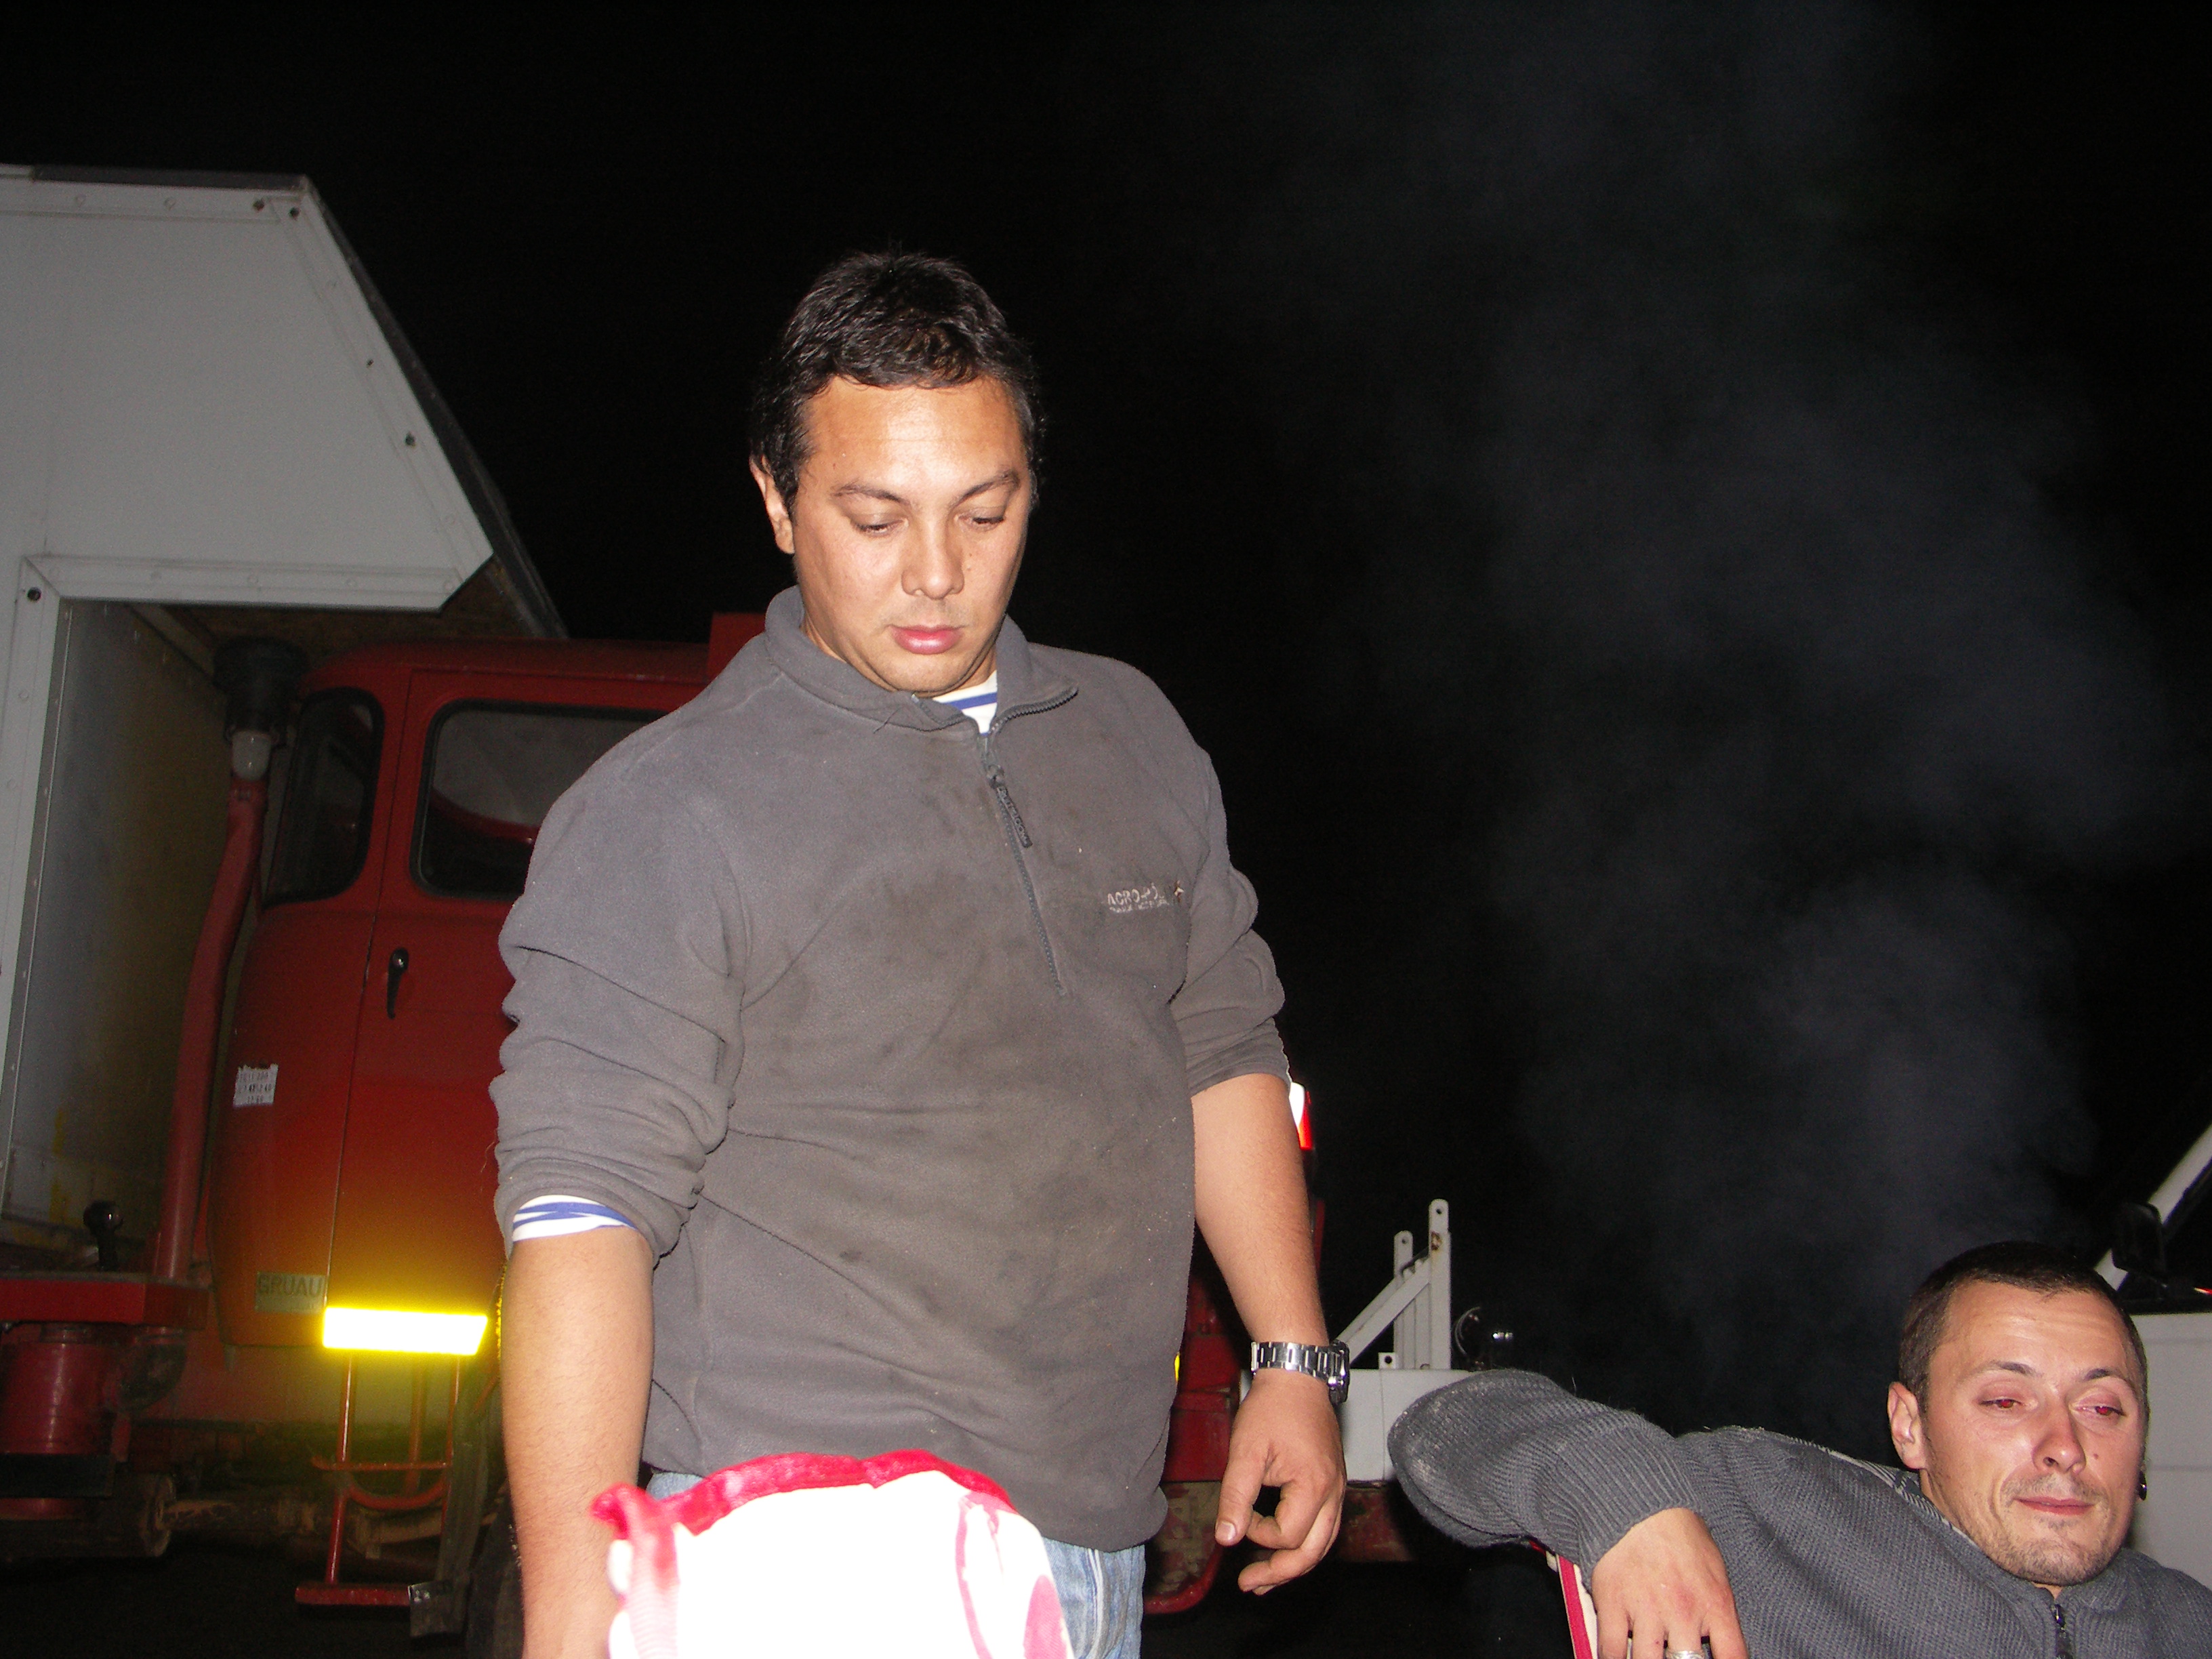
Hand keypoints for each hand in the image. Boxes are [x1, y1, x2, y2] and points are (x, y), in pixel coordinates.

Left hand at [1213, 1368, 1346, 1593]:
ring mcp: (1337, 1489)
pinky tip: (1283, 1547)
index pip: (1286, 1536)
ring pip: (1323, 1543)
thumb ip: (1235, 1497)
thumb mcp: (1245, 1452)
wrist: (1296, 1376)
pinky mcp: (1333, 1483)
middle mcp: (1334, 1493)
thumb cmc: (1273, 1409)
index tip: (1237, 1513)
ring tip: (1264, 1580)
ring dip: (1293, 1564)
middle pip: (1313, 1552)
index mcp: (1314, 1487)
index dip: (1256, 1533)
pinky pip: (1325, 1526)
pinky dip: (1304, 1543)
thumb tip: (1226, 1538)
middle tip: (1250, 1585)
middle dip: (1280, 1573)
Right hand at [1588, 1507, 1745, 1658]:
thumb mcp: (1716, 1572)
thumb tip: (1718, 1643)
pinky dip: (1613, 1658)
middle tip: (1674, 1656)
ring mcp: (1646, 1611)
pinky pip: (1611, 1650)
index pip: (1733, 1658)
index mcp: (1715, 1605)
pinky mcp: (1613, 1604)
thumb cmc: (1682, 1535)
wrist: (1642, 1502)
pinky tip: (1617, 1657)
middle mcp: (1683, 1613)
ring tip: (1647, 1655)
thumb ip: (1718, 1613)